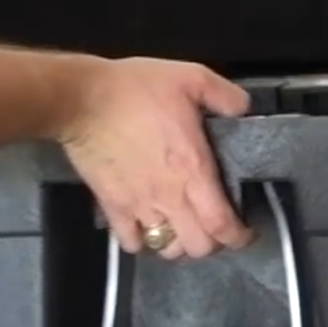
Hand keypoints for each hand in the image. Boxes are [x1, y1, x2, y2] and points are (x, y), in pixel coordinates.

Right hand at [60, 58, 253, 260]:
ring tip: (182, 228)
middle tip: (214, 228)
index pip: (222, 225)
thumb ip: (225, 95)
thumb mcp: (191, 77)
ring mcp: (139, 205)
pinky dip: (142, 241)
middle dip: (212, 243)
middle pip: (198, 246)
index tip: (244, 233)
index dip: (238, 237)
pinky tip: (147, 226)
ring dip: (179, 244)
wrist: (82, 99)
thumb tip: (243, 109)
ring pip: (166, 249)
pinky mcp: (112, 206)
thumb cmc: (134, 88)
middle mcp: (169, 196)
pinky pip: (130, 242)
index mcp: (193, 170)